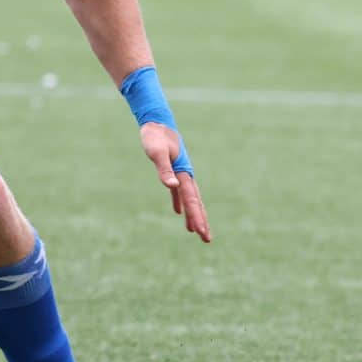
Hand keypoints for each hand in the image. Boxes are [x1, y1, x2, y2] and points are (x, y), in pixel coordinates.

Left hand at [139, 122, 210, 243]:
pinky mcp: (173, 171)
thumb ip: (164, 170)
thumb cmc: (155, 136)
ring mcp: (180, 174)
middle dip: (201, 221)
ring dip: (193, 214)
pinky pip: (179, 192)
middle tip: (206, 239)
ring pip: (189, 199)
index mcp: (183, 173)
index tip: (201, 233)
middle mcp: (185, 175)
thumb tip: (172, 186)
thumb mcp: (157, 153)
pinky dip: (180, 202)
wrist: (156, 122)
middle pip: (195, 203)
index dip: (197, 217)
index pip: (191, 200)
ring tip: (195, 231)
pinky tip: (179, 212)